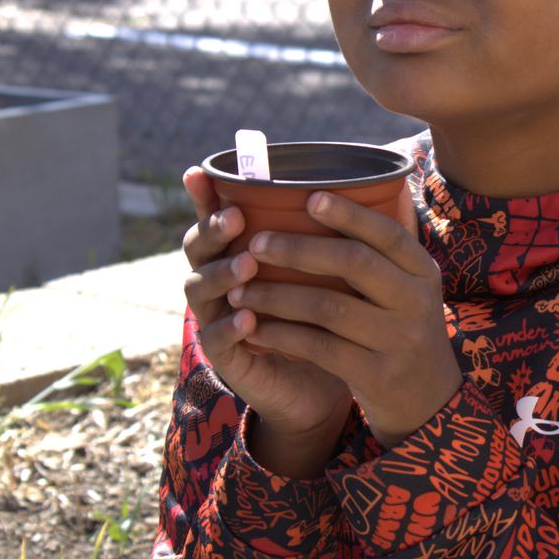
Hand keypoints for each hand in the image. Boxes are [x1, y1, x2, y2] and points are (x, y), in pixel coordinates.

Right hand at [180, 167, 352, 476]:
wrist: (322, 385)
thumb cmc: (325, 319)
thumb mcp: (327, 274)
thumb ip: (326, 236)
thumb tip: (362, 184)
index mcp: (238, 251)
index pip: (212, 218)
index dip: (203, 196)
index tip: (201, 172)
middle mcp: (220, 280)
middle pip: (197, 248)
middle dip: (212, 229)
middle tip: (236, 217)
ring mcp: (217, 318)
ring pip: (200, 290)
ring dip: (222, 274)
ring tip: (248, 264)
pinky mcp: (226, 357)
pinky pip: (217, 339)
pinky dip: (230, 327)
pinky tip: (248, 319)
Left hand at [227, 189, 460, 447]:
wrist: (427, 402)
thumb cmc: (402, 332)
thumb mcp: (408, 292)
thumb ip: (379, 258)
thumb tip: (325, 202)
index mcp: (424, 272)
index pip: (388, 234)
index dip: (350, 214)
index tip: (310, 198)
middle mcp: (416, 302)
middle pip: (354, 263)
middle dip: (299, 250)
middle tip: (256, 244)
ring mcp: (398, 340)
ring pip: (328, 307)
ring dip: (277, 295)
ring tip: (240, 290)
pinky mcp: (375, 374)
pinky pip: (319, 347)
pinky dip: (282, 335)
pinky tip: (254, 328)